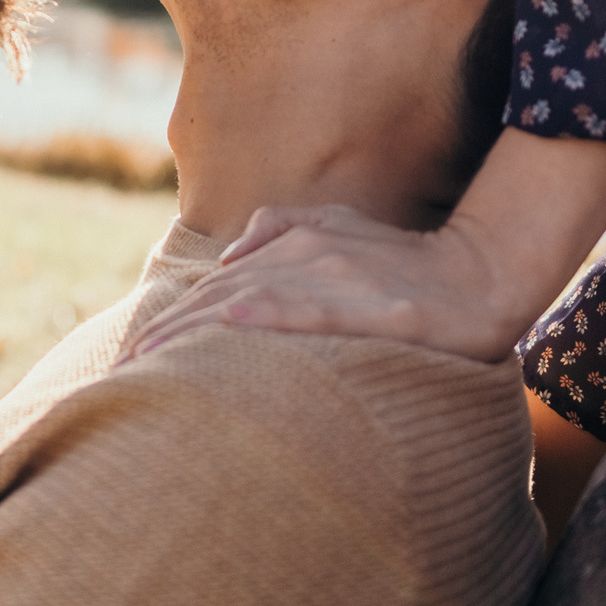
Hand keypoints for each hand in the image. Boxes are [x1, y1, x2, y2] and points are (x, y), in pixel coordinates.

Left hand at [122, 130, 605, 362]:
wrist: (482, 272)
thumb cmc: (408, 262)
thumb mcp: (344, 232)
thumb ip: (286, 231)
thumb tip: (230, 258)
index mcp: (296, 243)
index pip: (220, 287)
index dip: (174, 320)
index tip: (135, 357)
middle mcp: (308, 254)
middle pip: (222, 297)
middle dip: (170, 336)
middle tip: (123, 373)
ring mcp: (339, 277)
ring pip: (252, 303)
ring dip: (198, 335)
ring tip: (155, 368)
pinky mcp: (372, 304)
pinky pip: (311, 309)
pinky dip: (267, 318)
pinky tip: (232, 330)